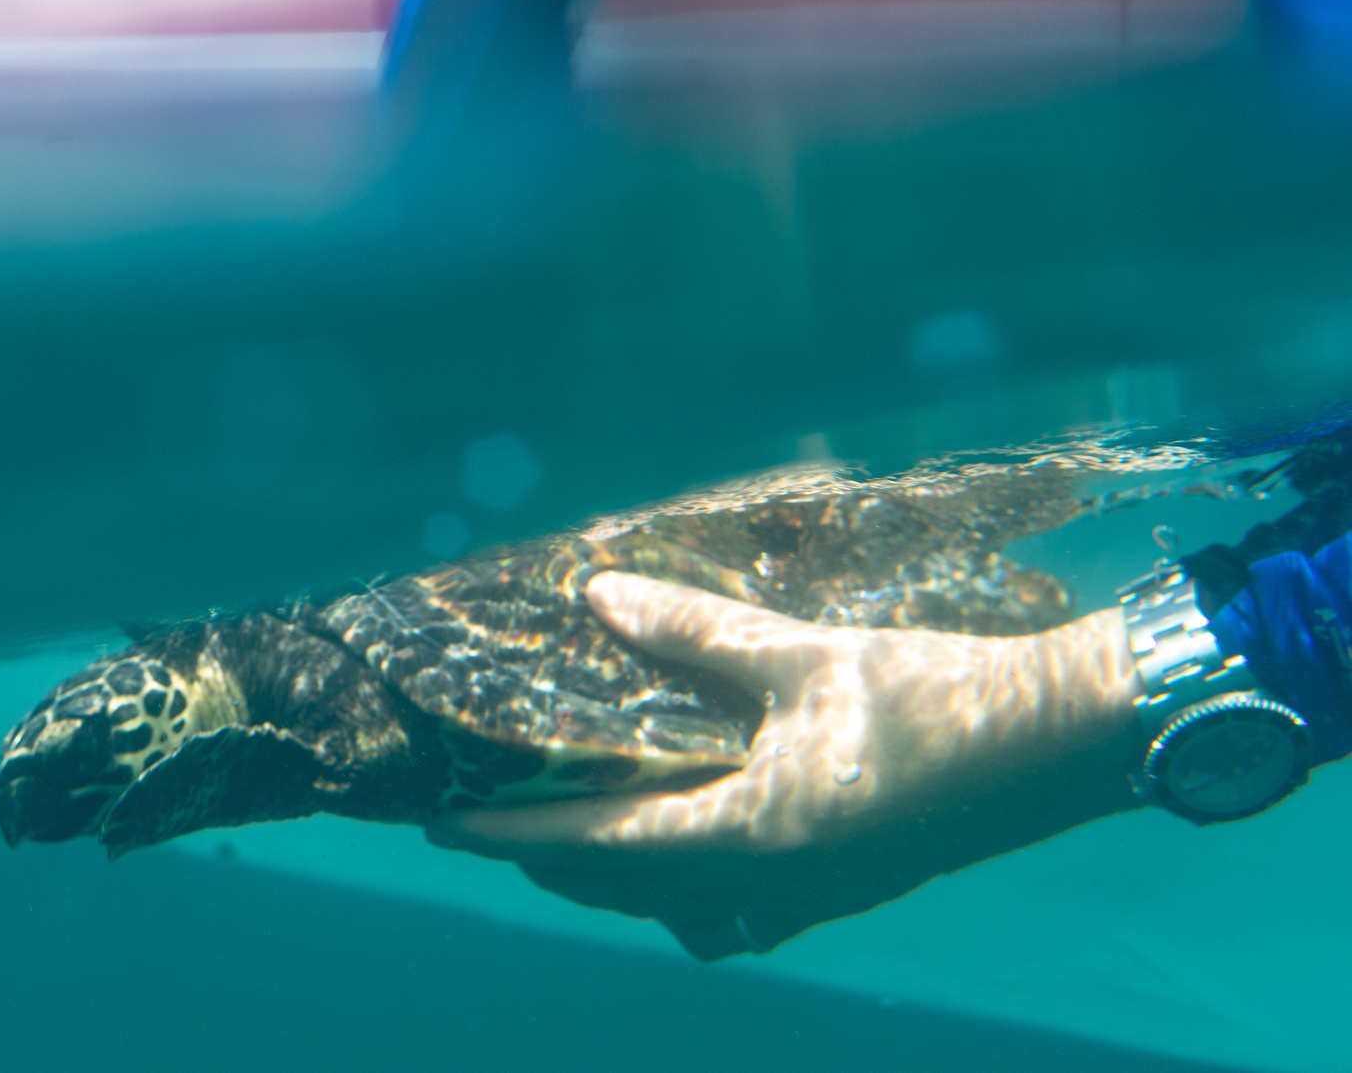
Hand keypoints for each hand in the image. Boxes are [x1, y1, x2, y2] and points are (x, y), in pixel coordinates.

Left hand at [426, 571, 1142, 959]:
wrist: (1062, 744)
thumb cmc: (938, 695)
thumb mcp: (806, 655)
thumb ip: (696, 632)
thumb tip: (598, 596)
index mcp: (751, 834)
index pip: (594, 848)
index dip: (511, 836)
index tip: (442, 824)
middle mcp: (769, 884)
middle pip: (620, 888)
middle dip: (545, 860)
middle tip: (485, 815)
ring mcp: (808, 897)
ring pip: (673, 905)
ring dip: (609, 874)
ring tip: (565, 827)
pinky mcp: (840, 887)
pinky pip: (733, 907)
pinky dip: (682, 883)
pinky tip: (679, 839)